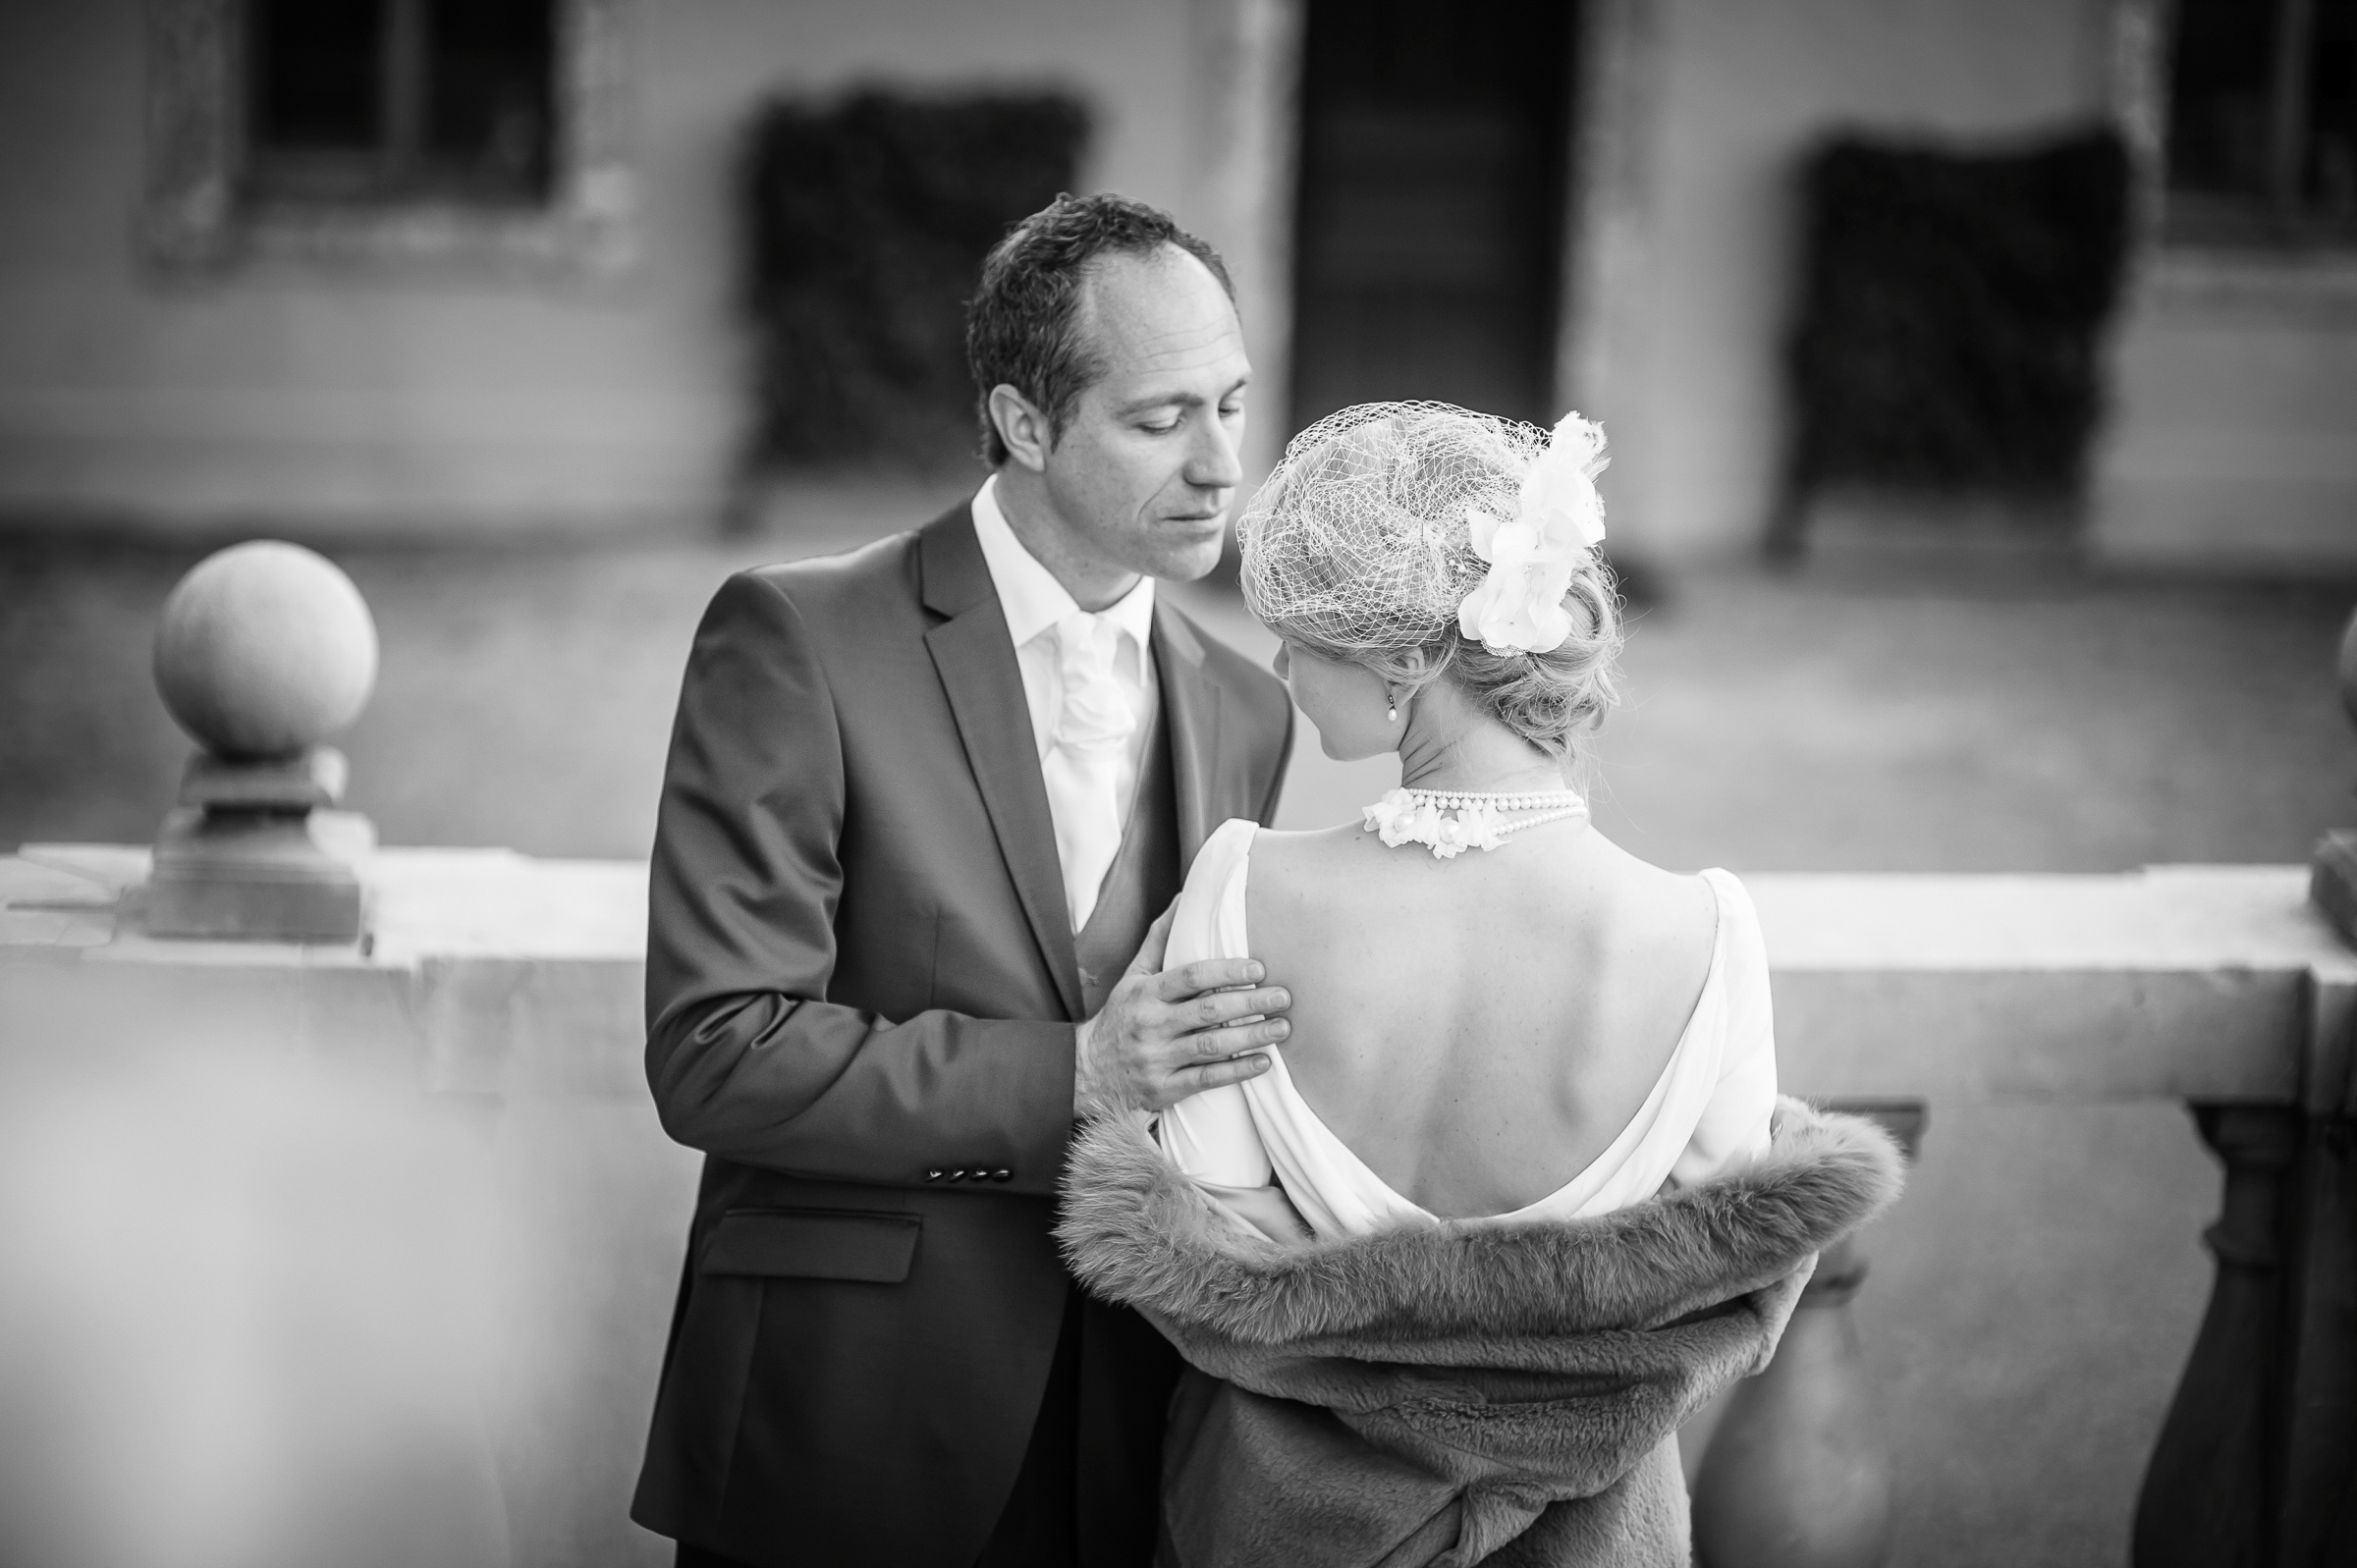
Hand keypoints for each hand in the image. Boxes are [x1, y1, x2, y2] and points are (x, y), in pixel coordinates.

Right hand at [1074, 904, 1290, 1115]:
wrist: (1088, 1071)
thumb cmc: (1122, 1016)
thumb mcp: (1134, 975)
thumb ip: (1160, 939)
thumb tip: (1184, 898)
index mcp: (1145, 993)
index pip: (1191, 977)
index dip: (1227, 971)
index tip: (1258, 968)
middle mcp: (1151, 1025)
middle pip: (1207, 1011)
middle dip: (1249, 1002)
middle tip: (1283, 997)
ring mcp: (1157, 1059)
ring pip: (1211, 1045)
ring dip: (1251, 1036)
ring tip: (1282, 1028)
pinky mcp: (1164, 1089)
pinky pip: (1206, 1079)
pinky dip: (1237, 1071)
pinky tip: (1262, 1062)